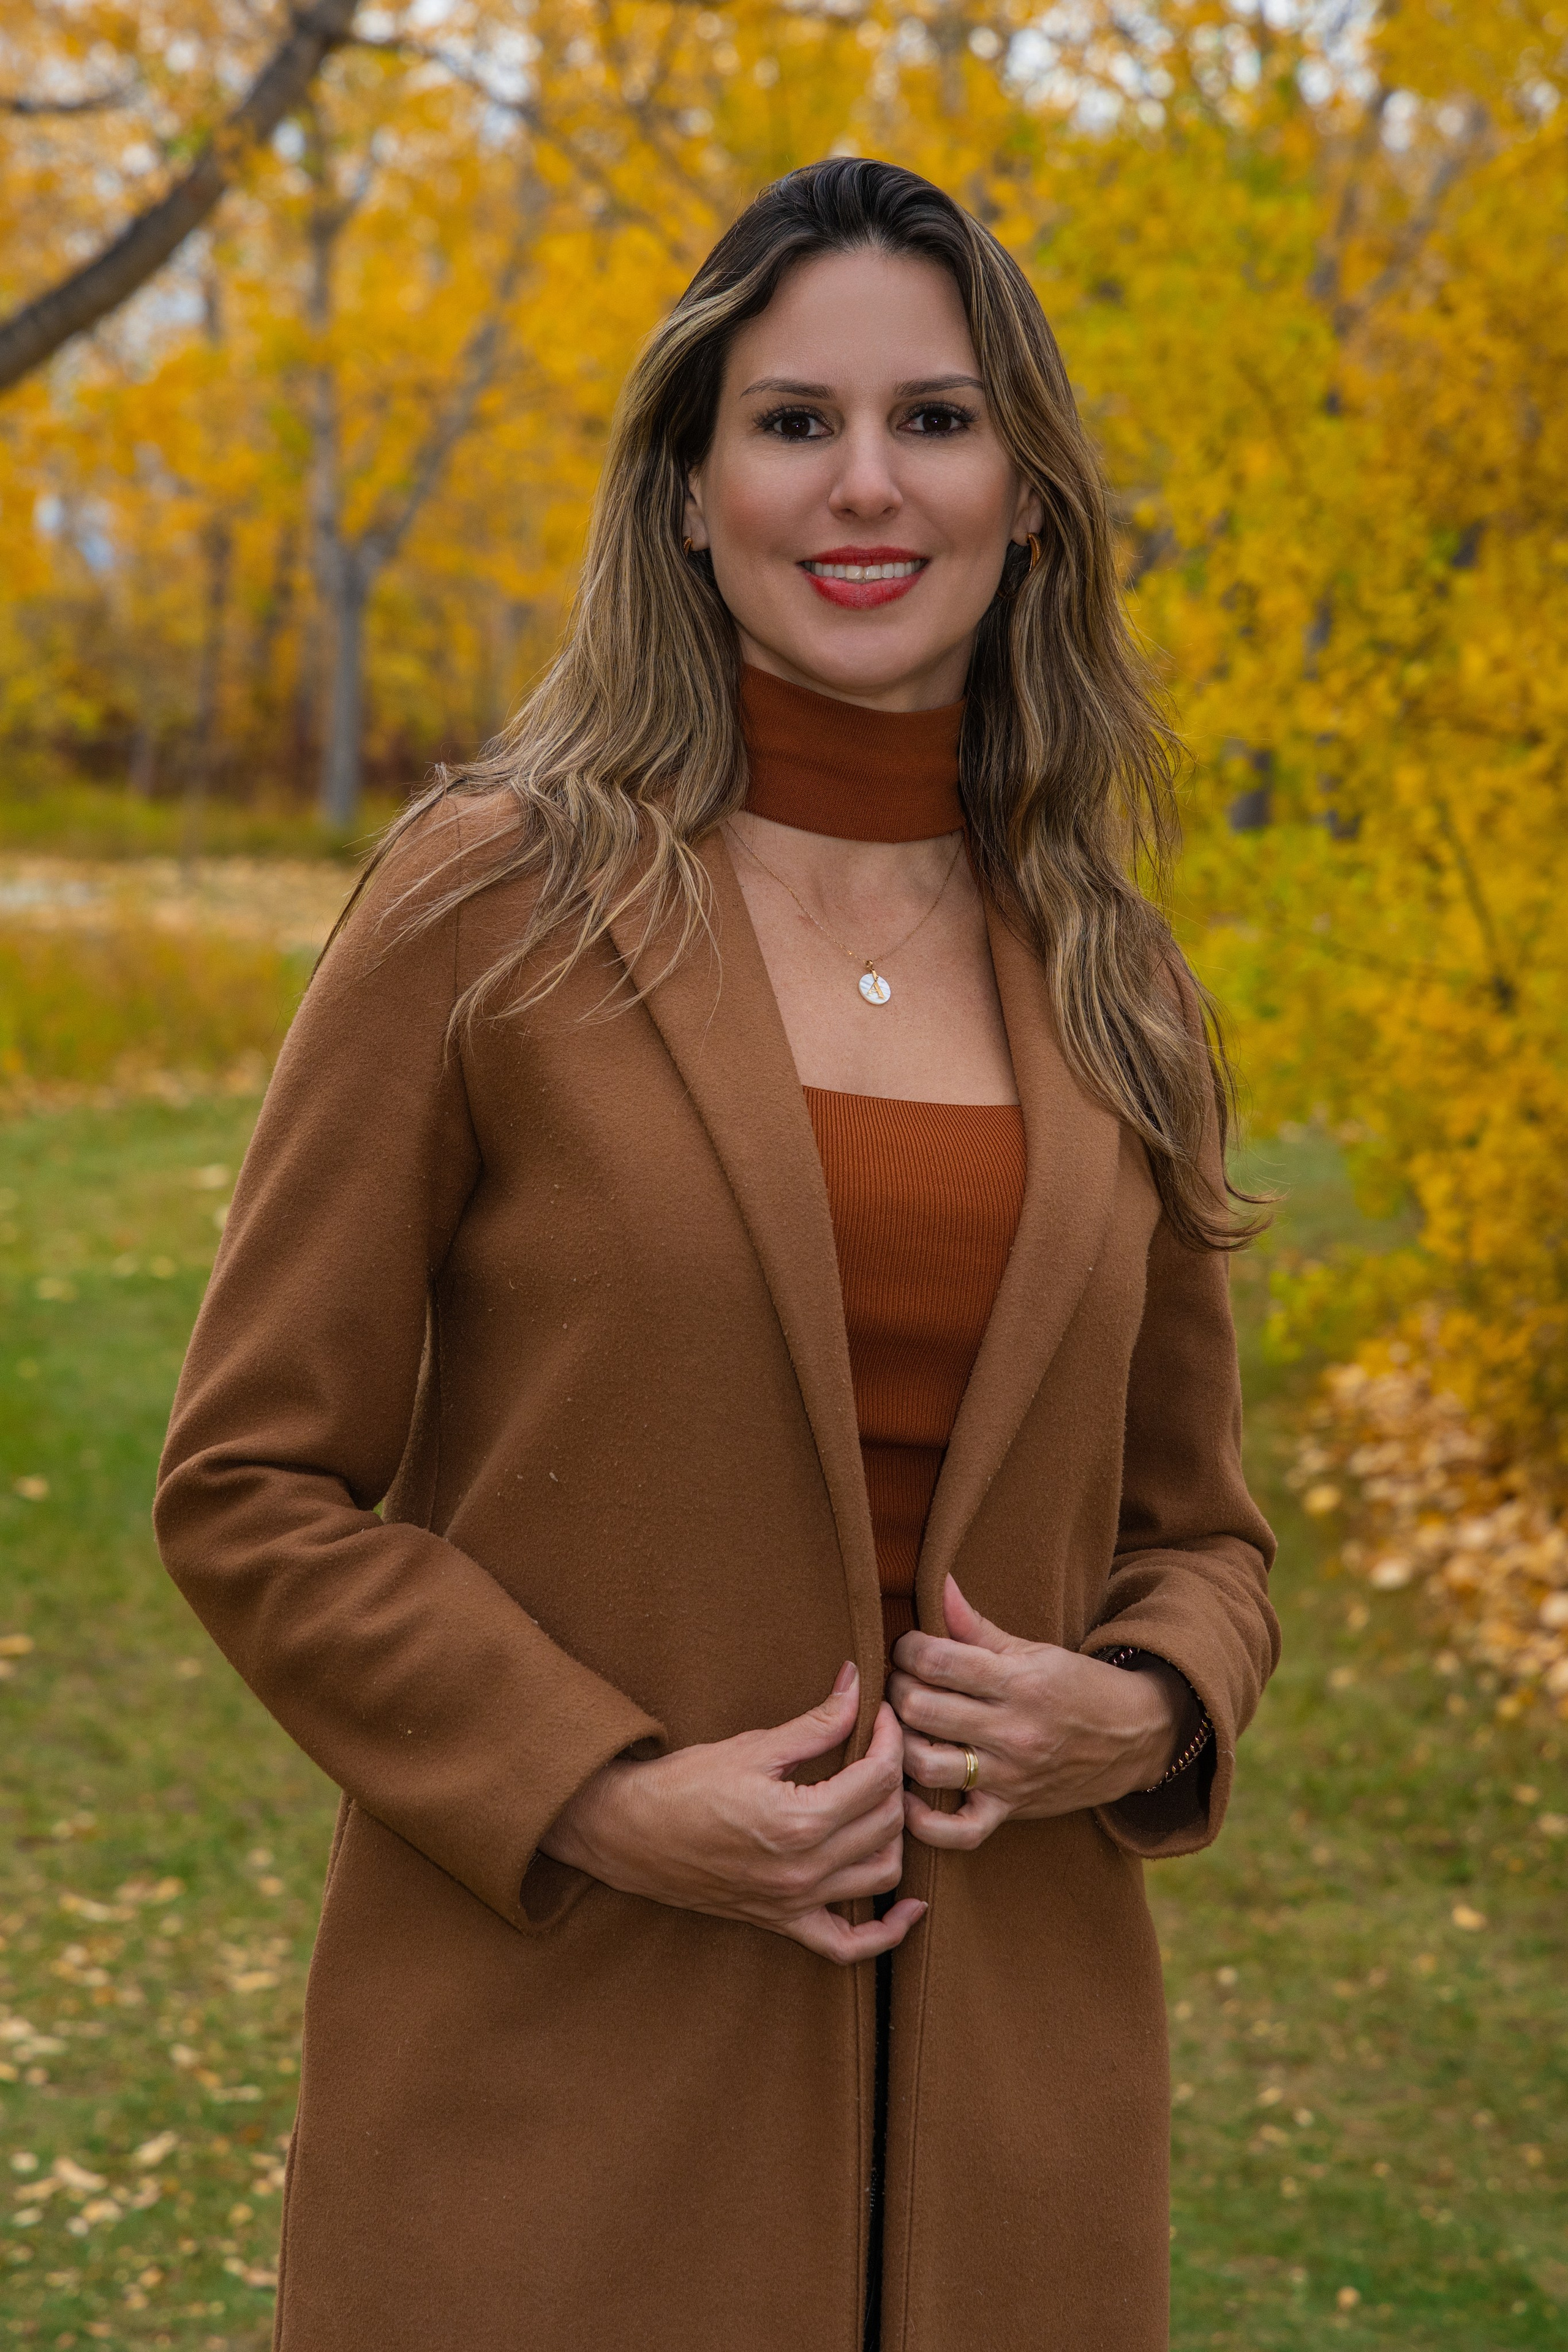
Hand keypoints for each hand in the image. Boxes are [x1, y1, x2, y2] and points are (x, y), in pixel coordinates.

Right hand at [539, 1662, 925, 1962]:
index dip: (889, 1738)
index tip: (881, 1713)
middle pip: (888, 1822)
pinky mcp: (782, 1922)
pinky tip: (909, 1909)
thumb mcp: (754, 1745)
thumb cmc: (683, 1784)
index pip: (877, 1778)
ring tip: (883, 1799)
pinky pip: (847, 1945)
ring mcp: (795, 1903)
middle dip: (895, 1777)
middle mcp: (804, 1871)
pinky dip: (885, 1933)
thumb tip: (857, 1684)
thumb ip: (817, 1722)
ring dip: (896, 1835)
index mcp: (799, 1822)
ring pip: (882, 1875)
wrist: (628, 1833)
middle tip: (881, 1745)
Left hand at [889, 1577, 1192, 1851]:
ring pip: (926, 1766)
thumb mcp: (1031, 1650)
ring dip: (899, 1744)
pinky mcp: (1011, 1811)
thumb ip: (975, 1625)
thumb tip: (937, 1584)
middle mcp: (1012, 1732)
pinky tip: (907, 1796)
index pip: (938, 1661)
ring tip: (901, 1727)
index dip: (907, 1649)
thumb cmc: (1077, 1687)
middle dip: (896, 1690)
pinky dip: (924, 1823)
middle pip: (921, 1711)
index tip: (907, 1648)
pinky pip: (958, 1833)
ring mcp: (1010, 1777)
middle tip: (898, 1683)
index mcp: (1017, 1682)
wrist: (1135, 1736)